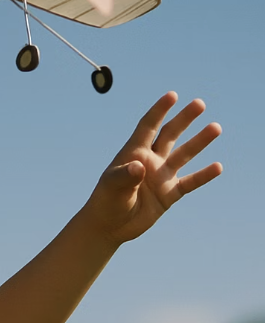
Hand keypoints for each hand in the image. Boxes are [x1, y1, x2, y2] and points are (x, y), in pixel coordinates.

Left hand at [83, 92, 221, 244]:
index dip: (159, 111)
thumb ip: (125, 176)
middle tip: (200, 103)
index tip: (172, 95)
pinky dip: (203, 175)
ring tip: (215, 127)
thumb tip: (139, 167)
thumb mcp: (112, 187)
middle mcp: (150, 161)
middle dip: (184, 119)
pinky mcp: (169, 194)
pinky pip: (190, 182)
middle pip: (170, 135)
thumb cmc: (105, 203)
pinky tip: (217, 166)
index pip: (148, 127)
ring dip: (199, 142)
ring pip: (184, 155)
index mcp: (133, 153)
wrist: (109, 226)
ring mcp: (161, 176)